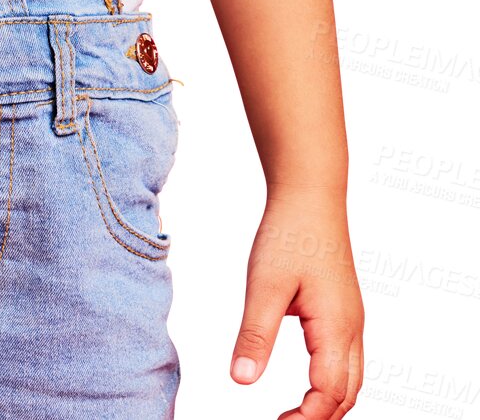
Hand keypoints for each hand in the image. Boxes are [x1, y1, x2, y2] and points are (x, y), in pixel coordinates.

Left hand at [229, 186, 363, 417]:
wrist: (310, 193)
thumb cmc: (289, 234)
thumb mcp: (265, 285)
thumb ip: (254, 334)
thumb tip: (240, 380)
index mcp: (335, 328)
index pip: (328, 393)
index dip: (306, 418)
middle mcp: (351, 328)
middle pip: (346, 394)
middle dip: (320, 417)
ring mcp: (351, 318)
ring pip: (350, 378)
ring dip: (328, 402)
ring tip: (296, 414)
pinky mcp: (343, 308)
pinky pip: (346, 358)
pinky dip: (331, 381)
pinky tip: (309, 379)